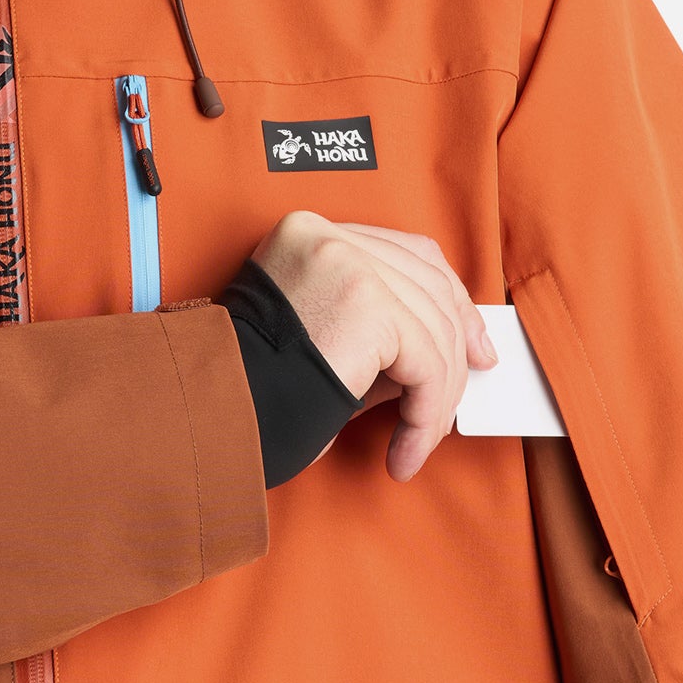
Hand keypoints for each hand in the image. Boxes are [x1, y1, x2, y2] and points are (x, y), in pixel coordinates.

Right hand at [249, 211, 497, 482]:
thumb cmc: (253, 388)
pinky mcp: (366, 303)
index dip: (449, 299)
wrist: (211, 415)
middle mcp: (328, 237)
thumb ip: (381, 329)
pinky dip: (427, 414)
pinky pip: (426, 364)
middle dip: (459, 346)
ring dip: (437, 397)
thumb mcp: (324, 339)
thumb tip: (456, 346)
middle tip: (465, 392)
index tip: (471, 344)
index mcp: (311, 233)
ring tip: (416, 441)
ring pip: (434, 331)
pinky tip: (407, 449)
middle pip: (430, 285)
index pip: (407, 253)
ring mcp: (348, 263)